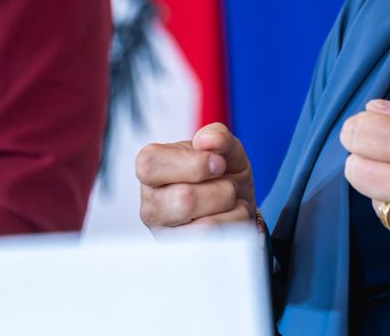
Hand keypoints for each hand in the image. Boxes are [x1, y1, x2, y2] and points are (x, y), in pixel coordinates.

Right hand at [136, 122, 257, 231]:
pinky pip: (218, 243)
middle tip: (225, 184)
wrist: (238, 204)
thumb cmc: (222, 173)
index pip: (150, 164)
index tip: (217, 164)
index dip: (193, 164)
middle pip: (184, 200)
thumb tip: (207, 140)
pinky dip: (235, 224)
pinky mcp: (184, 253)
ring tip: (227, 201)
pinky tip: (229, 217)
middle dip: (221, 189)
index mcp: (151, 168)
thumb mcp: (225, 148)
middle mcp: (150, 203)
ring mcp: (165, 233)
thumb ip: (218, 136)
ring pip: (204, 226)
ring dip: (230, 208)